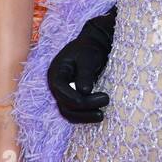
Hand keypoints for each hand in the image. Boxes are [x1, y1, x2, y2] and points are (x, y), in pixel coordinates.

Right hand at [46, 6, 116, 122]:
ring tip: (102, 115)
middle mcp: (56, 85)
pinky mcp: (70, 97)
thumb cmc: (89, 49)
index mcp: (56, 73)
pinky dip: (84, 115)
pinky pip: (73, 111)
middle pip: (64, 105)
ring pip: (68, 112)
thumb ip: (85, 74)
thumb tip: (84, 91)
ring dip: (84, 116)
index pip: (61, 91)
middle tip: (106, 100)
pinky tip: (98, 113)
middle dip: (85, 108)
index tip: (100, 98)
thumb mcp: (88, 58)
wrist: (91, 45)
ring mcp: (62, 92)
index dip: (78, 99)